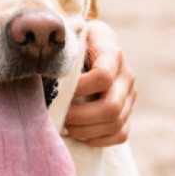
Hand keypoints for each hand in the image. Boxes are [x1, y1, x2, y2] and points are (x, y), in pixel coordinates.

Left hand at [64, 20, 136, 146]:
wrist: (89, 44)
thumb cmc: (73, 41)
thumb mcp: (69, 36)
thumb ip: (63, 50)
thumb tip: (45, 70)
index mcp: (112, 52)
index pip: (103, 76)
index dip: (79, 88)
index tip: (58, 91)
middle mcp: (126, 75)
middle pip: (111, 107)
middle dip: (80, 117)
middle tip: (57, 115)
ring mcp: (129, 95)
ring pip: (115, 123)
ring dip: (85, 130)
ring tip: (63, 126)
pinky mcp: (127, 111)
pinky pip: (120, 134)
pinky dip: (98, 139)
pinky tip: (78, 134)